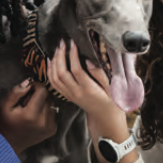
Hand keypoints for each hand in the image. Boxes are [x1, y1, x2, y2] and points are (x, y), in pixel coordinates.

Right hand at [0, 79, 56, 155]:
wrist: (9, 143)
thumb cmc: (6, 122)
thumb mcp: (5, 105)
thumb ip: (16, 91)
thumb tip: (29, 81)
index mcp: (31, 114)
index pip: (42, 91)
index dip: (36, 86)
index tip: (29, 88)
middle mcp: (43, 121)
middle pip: (48, 97)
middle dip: (39, 94)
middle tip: (28, 100)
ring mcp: (50, 127)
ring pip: (52, 104)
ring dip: (44, 102)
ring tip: (32, 108)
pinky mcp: (53, 130)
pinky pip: (53, 113)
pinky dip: (47, 111)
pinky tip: (37, 115)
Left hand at [48, 40, 134, 162]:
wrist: (106, 119)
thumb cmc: (112, 103)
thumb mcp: (112, 89)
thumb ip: (100, 74)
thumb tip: (88, 61)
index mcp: (89, 90)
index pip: (76, 70)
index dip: (72, 55)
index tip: (73, 43)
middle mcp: (76, 93)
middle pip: (61, 73)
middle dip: (60, 56)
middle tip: (62, 43)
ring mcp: (70, 95)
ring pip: (55, 78)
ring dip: (53, 62)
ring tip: (57, 50)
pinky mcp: (68, 96)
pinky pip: (54, 84)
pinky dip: (50, 71)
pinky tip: (51, 62)